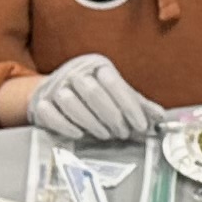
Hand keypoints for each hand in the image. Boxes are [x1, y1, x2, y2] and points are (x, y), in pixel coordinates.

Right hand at [26, 54, 159, 141]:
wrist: (53, 93)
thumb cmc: (91, 96)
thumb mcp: (116, 95)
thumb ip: (138, 105)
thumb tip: (161, 117)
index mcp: (96, 66)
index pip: (113, 82)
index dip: (129, 105)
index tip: (140, 125)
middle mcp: (74, 72)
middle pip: (92, 92)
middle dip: (111, 116)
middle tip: (122, 133)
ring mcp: (55, 86)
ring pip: (70, 101)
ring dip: (91, 122)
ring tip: (104, 135)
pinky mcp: (41, 103)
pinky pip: (50, 113)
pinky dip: (66, 125)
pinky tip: (79, 134)